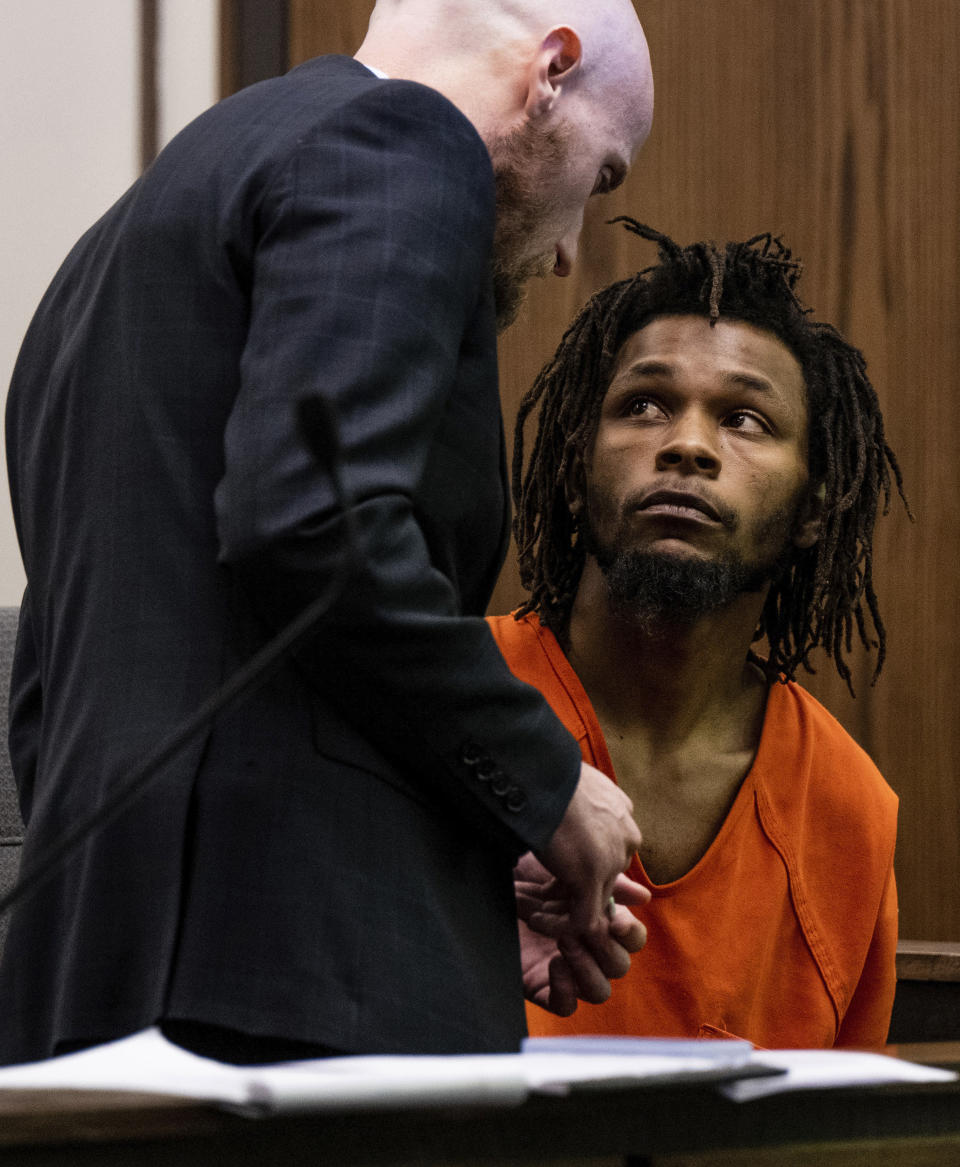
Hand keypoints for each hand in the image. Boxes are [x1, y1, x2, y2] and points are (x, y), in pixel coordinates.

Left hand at [516, 851, 649, 1015]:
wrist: (484, 878)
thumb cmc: (527, 871)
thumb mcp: (567, 868)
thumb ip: (606, 881)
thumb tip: (643, 897)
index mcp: (597, 923)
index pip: (631, 939)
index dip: (630, 933)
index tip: (614, 920)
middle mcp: (585, 949)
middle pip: (619, 965)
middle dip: (603, 946)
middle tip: (580, 927)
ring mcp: (564, 970)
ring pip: (600, 990)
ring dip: (588, 967)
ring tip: (564, 941)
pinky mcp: (539, 986)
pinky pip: (565, 1006)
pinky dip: (566, 990)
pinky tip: (554, 964)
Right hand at [536, 761, 643, 933]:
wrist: (539, 772)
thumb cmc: (545, 772)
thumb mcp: (569, 786)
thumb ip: (578, 808)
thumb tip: (561, 816)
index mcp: (622, 811)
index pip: (609, 851)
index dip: (581, 866)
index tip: (552, 872)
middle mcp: (627, 835)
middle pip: (606, 878)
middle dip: (575, 891)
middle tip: (541, 897)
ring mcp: (613, 858)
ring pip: (596, 901)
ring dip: (566, 912)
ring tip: (536, 912)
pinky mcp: (594, 877)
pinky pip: (584, 920)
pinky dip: (560, 927)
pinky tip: (536, 921)